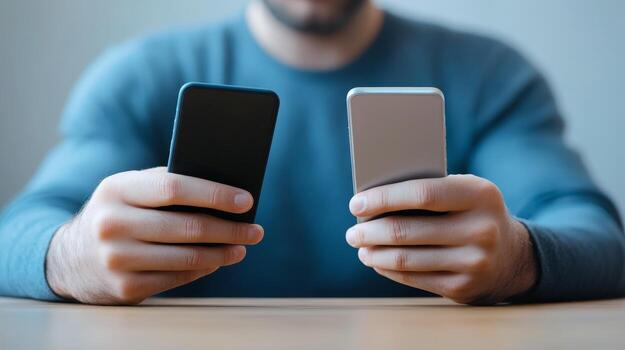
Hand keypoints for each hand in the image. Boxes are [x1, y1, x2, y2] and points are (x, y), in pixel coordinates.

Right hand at [46, 167, 262, 304]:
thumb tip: (225, 192)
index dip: (215, 194)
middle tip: (255, 230)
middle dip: (230, 229)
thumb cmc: (117, 213)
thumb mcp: (128, 190)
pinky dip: (204, 269)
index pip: (174, 188)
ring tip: (242, 246)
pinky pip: (178, 278)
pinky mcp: (125, 287)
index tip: (247, 200)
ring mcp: (116, 259)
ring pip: (188, 257)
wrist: (70, 258)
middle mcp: (112, 224)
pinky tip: (217, 261)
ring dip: (223, 253)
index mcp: (116, 189)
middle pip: (188, 227)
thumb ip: (166, 184)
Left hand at [346, 174, 536, 304]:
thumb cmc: (472, 212)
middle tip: (353, 231)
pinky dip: (388, 269)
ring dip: (374, 253)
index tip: (356, 204)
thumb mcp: (464, 191)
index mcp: (480, 194)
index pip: (421, 193)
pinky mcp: (463, 287)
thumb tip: (373, 198)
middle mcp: (481, 229)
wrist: (512, 256)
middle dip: (370, 231)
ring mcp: (474, 261)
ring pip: (406, 258)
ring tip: (360, 246)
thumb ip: (428, 189)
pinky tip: (377, 261)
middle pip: (407, 230)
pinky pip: (414, 278)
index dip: (383, 198)